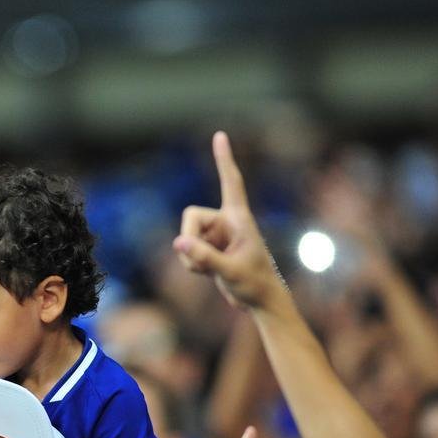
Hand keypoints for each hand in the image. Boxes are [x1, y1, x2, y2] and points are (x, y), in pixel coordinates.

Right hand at [173, 132, 283, 309]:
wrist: (260, 302)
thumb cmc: (254, 284)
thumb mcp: (229, 271)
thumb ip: (203, 257)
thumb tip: (178, 241)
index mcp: (239, 218)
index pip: (231, 182)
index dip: (223, 160)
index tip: (220, 135)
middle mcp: (226, 222)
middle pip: (190, 217)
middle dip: (188, 240)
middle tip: (199, 264)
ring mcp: (215, 236)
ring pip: (184, 236)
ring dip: (190, 257)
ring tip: (209, 272)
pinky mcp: (209, 249)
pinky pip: (186, 250)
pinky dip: (190, 263)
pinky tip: (206, 273)